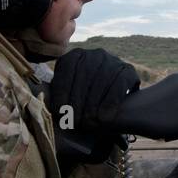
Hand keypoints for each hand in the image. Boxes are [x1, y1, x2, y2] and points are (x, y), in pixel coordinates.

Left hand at [48, 48, 139, 164]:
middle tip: (74, 122)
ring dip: (93, 106)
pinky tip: (104, 118)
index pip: (67, 70)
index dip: (62, 92)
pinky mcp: (128, 70)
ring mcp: (113, 60)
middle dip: (78, 102)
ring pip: (100, 82)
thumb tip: (50, 106)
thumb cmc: (86, 97)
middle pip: (84, 77)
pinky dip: (110, 103)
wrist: (113, 96)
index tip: (60, 112)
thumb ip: (60, 94)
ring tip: (88, 124)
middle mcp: (95, 54)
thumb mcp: (71, 91)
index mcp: (76, 55)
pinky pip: (118, 85)